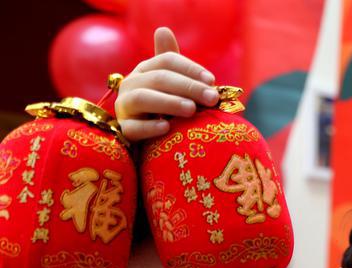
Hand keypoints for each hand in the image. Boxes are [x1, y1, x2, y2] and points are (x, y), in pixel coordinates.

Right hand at [115, 27, 219, 141]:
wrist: (151, 140)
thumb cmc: (166, 109)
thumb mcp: (174, 87)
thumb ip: (176, 66)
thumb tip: (163, 30)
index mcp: (146, 70)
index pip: (167, 61)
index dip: (190, 69)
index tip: (212, 81)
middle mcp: (131, 84)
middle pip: (159, 78)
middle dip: (189, 86)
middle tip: (212, 98)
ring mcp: (125, 108)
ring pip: (143, 99)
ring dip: (169, 102)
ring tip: (192, 109)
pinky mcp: (124, 130)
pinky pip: (134, 128)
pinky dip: (150, 127)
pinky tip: (167, 128)